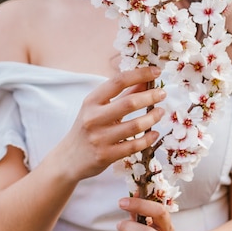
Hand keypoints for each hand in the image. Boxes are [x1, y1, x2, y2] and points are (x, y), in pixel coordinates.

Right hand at [66, 66, 165, 180]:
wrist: (69, 158)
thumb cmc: (87, 128)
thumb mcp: (99, 108)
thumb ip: (122, 95)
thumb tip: (146, 81)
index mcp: (92, 101)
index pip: (118, 81)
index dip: (140, 74)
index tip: (156, 71)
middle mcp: (94, 118)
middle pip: (129, 103)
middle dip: (150, 96)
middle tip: (162, 93)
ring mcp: (99, 138)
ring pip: (135, 126)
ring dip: (152, 117)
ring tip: (160, 112)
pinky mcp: (106, 155)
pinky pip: (134, 146)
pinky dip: (148, 138)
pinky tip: (154, 133)